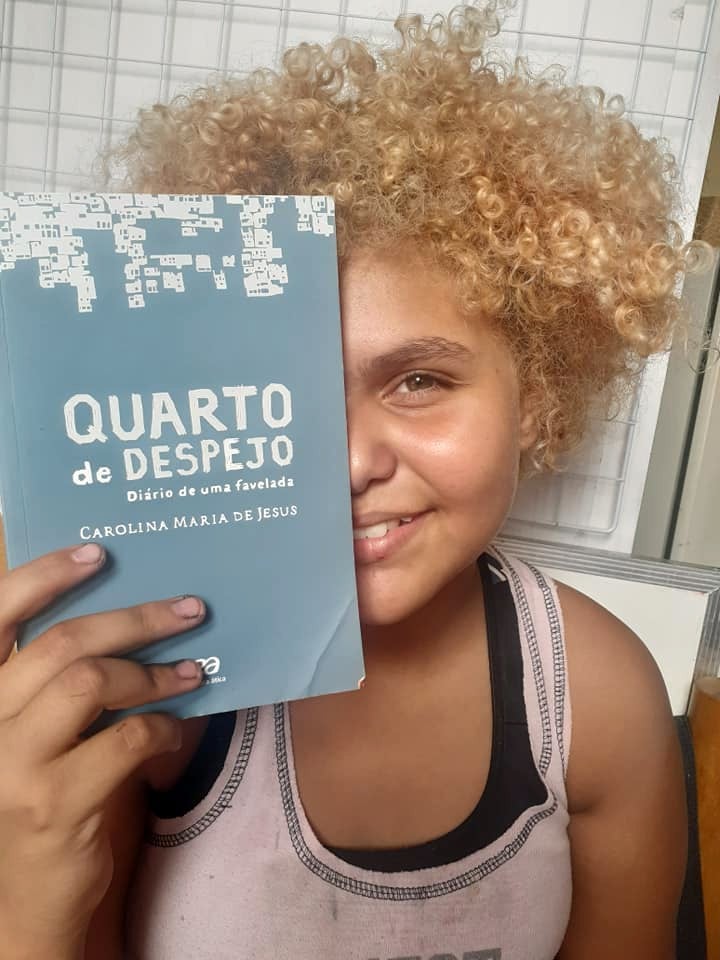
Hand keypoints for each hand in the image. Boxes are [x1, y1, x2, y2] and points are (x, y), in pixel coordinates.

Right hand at [0, 543, 204, 957]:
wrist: (23, 899)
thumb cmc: (37, 795)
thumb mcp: (33, 731)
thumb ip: (56, 679)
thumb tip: (133, 616)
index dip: (45, 576)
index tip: (100, 554)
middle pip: (63, 643)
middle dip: (136, 620)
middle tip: (190, 610)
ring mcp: (11, 764)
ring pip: (91, 682)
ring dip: (153, 673)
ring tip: (192, 670)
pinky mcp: (52, 802)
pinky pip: (124, 738)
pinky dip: (160, 726)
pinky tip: (173, 728)